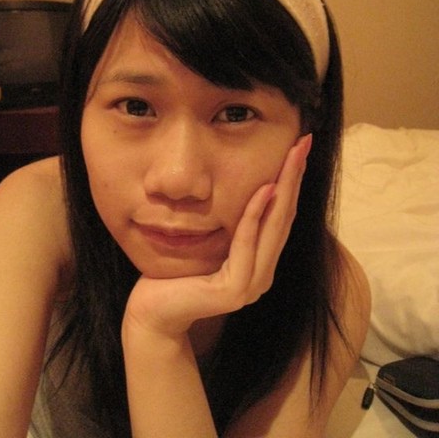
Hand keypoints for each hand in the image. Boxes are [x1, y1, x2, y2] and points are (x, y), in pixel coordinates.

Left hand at [122, 134, 311, 337]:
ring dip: (285, 188)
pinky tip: (263, 189)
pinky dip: (256, 215)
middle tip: (304, 142)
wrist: (151, 313)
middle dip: (295, 176)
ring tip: (292, 156)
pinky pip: (247, 244)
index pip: (281, 214)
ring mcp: (252, 284)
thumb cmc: (175, 274)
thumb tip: (243, 186)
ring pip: (274, 227)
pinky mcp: (235, 291)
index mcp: (259, 261)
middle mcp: (262, 273)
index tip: (299, 146)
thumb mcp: (208, 239)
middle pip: (285, 216)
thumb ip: (230, 224)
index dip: (292, 180)